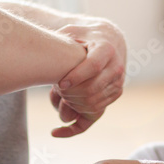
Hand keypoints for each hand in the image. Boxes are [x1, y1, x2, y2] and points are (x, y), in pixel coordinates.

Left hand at [50, 20, 126, 136]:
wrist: (109, 40)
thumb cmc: (85, 36)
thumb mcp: (72, 32)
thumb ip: (59, 43)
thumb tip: (46, 62)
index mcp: (107, 49)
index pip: (93, 66)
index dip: (76, 77)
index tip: (60, 84)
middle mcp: (116, 67)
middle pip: (92, 89)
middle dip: (70, 94)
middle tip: (56, 89)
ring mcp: (117, 83)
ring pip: (92, 105)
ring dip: (71, 106)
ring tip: (57, 97)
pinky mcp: (115, 94)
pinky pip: (95, 114)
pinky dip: (75, 123)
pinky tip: (56, 132)